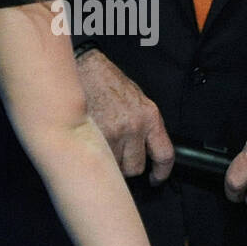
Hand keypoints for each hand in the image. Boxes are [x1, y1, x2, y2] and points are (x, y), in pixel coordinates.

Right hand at [76, 48, 174, 182]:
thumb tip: (145, 151)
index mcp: (149, 116)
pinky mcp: (94, 135)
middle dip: (126, 165)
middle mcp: (134, 126)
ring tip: (100, 144)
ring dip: (108, 161)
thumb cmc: (107, 82)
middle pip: (135, 167)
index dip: (161, 172)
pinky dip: (94, 156)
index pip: (164, 154)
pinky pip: (98, 159)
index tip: (155, 179)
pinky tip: (90, 143)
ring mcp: (114, 132)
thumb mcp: (136, 100)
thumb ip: (143, 125)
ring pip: (115, 167)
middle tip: (117, 154)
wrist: (82, 67)